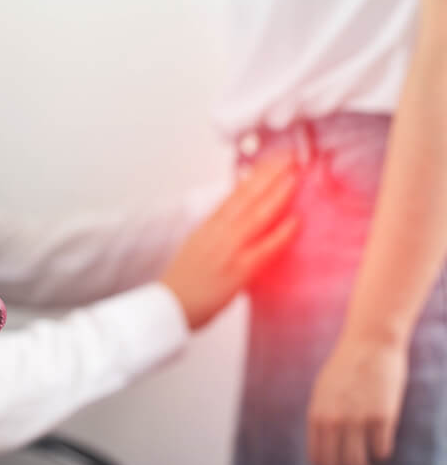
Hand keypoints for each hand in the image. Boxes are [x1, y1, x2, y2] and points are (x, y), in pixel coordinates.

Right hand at [160, 157, 298, 329]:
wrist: (168, 307)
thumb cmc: (182, 283)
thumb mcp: (195, 247)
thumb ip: (216, 232)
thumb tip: (235, 220)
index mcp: (207, 227)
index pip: (233, 194)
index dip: (253, 176)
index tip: (270, 162)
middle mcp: (217, 233)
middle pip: (246, 197)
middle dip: (269, 175)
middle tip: (289, 158)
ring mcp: (228, 250)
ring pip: (256, 215)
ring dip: (277, 194)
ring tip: (295, 177)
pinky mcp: (238, 270)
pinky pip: (264, 248)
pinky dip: (280, 234)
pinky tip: (295, 221)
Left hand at [307, 337, 407, 464]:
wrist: (369, 343)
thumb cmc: (346, 367)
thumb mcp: (323, 392)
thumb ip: (322, 416)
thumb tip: (324, 443)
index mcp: (317, 415)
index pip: (318, 459)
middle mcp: (334, 421)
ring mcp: (357, 419)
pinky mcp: (382, 416)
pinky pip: (381, 451)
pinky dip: (382, 456)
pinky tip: (382, 448)